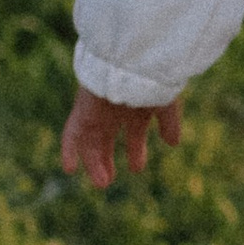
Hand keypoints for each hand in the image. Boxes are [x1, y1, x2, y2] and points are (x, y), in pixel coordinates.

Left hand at [62, 84, 182, 188]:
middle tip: (108, 179)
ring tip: (102, 182)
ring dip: (94, 162)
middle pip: (106, 139)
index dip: (135, 150)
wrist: (132, 62)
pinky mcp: (83, 111)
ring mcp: (97, 111)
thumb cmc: (152, 78)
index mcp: (136, 106)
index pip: (133, 131)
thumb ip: (169, 122)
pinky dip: (69, 150)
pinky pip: (72, 134)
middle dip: (107, 159)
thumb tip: (173, 143)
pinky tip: (70, 169)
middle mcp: (115, 110)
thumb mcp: (166, 103)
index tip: (136, 168)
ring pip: (91, 141)